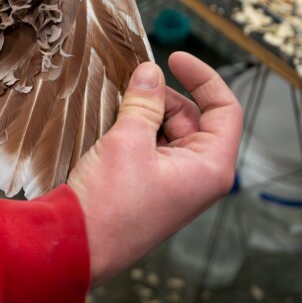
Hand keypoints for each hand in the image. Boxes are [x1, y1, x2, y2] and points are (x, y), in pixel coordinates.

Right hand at [67, 52, 242, 285]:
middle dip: (164, 97)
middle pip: (193, 118)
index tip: (174, 57)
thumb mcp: (127, 141)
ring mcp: (173, 184)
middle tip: (131, 84)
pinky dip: (135, 132)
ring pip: (168, 132)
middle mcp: (198, 176)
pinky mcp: (150, 188)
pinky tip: (111, 126)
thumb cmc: (108, 203)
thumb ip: (144, 102)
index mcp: (209, 167)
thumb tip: (150, 73)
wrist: (76, 245)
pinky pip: (150, 149)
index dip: (203, 78)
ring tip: (118, 107)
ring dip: (145, 114)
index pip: (225, 110)